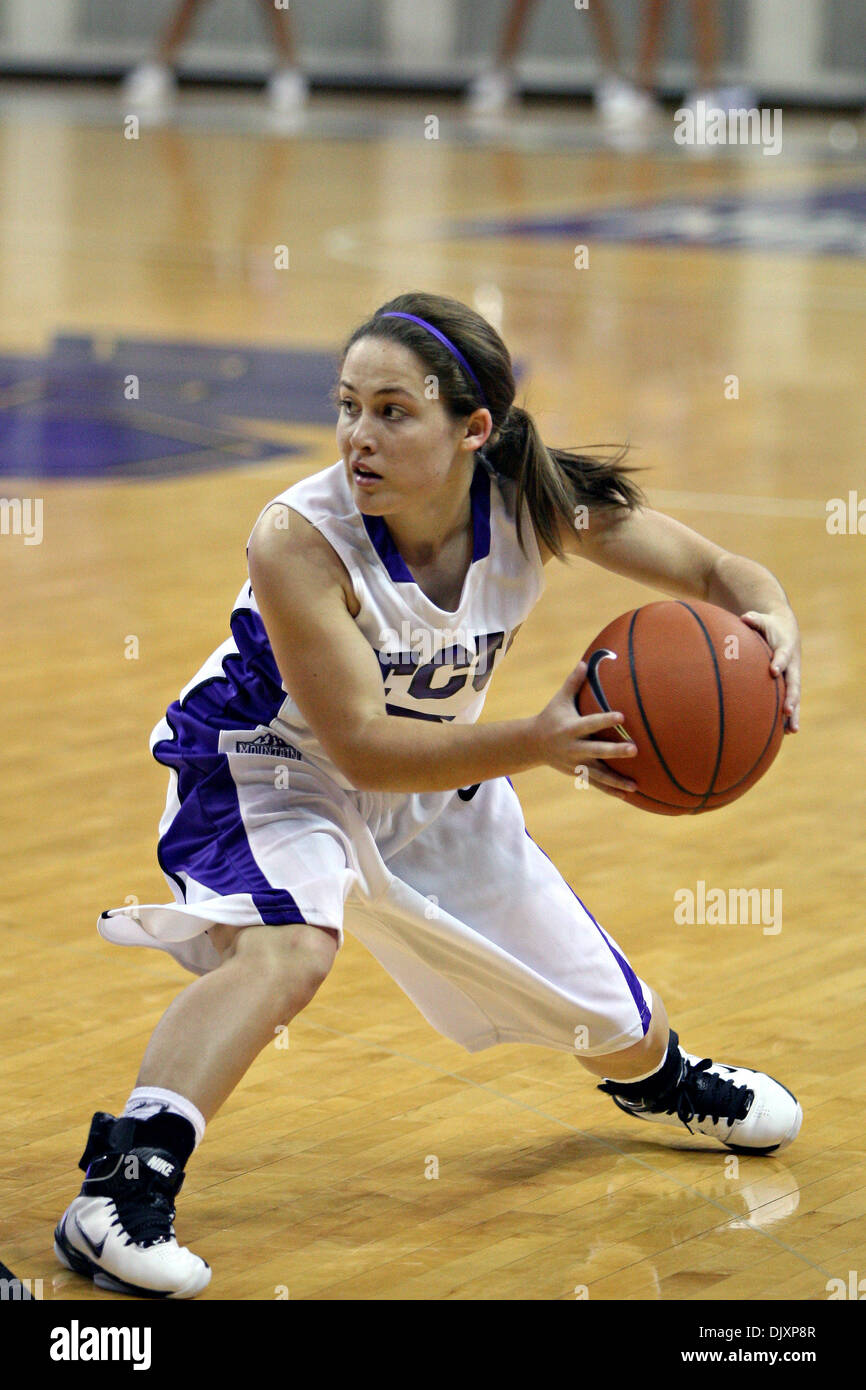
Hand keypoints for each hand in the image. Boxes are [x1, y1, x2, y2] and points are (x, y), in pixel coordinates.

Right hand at [533, 662, 638, 780]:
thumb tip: (586, 662)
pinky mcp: (578, 773)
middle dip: (615, 751)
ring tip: (636, 785)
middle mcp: (573, 748)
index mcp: (570, 728)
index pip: (590, 723)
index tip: (622, 716)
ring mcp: (575, 763)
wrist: (532, 744)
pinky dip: (612, 789)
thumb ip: (573, 682)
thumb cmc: (551, 716)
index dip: (605, 720)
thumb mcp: (559, 700)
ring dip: (617, 780)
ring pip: (598, 774)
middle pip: (596, 751)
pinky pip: (597, 783)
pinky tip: (628, 795)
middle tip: (635, 750)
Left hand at [740, 607, 800, 731]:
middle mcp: (792, 665)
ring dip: (793, 714)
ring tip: (792, 731)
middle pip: (793, 683)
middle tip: (787, 710)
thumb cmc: (769, 625)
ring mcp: (792, 677)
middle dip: (791, 697)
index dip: (779, 662)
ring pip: (794, 697)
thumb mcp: (761, 619)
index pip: (783, 656)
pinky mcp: (788, 685)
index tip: (773, 671)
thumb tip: (744, 618)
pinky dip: (788, 716)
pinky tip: (784, 733)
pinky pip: (789, 702)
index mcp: (785, 648)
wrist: (786, 629)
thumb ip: (754, 619)